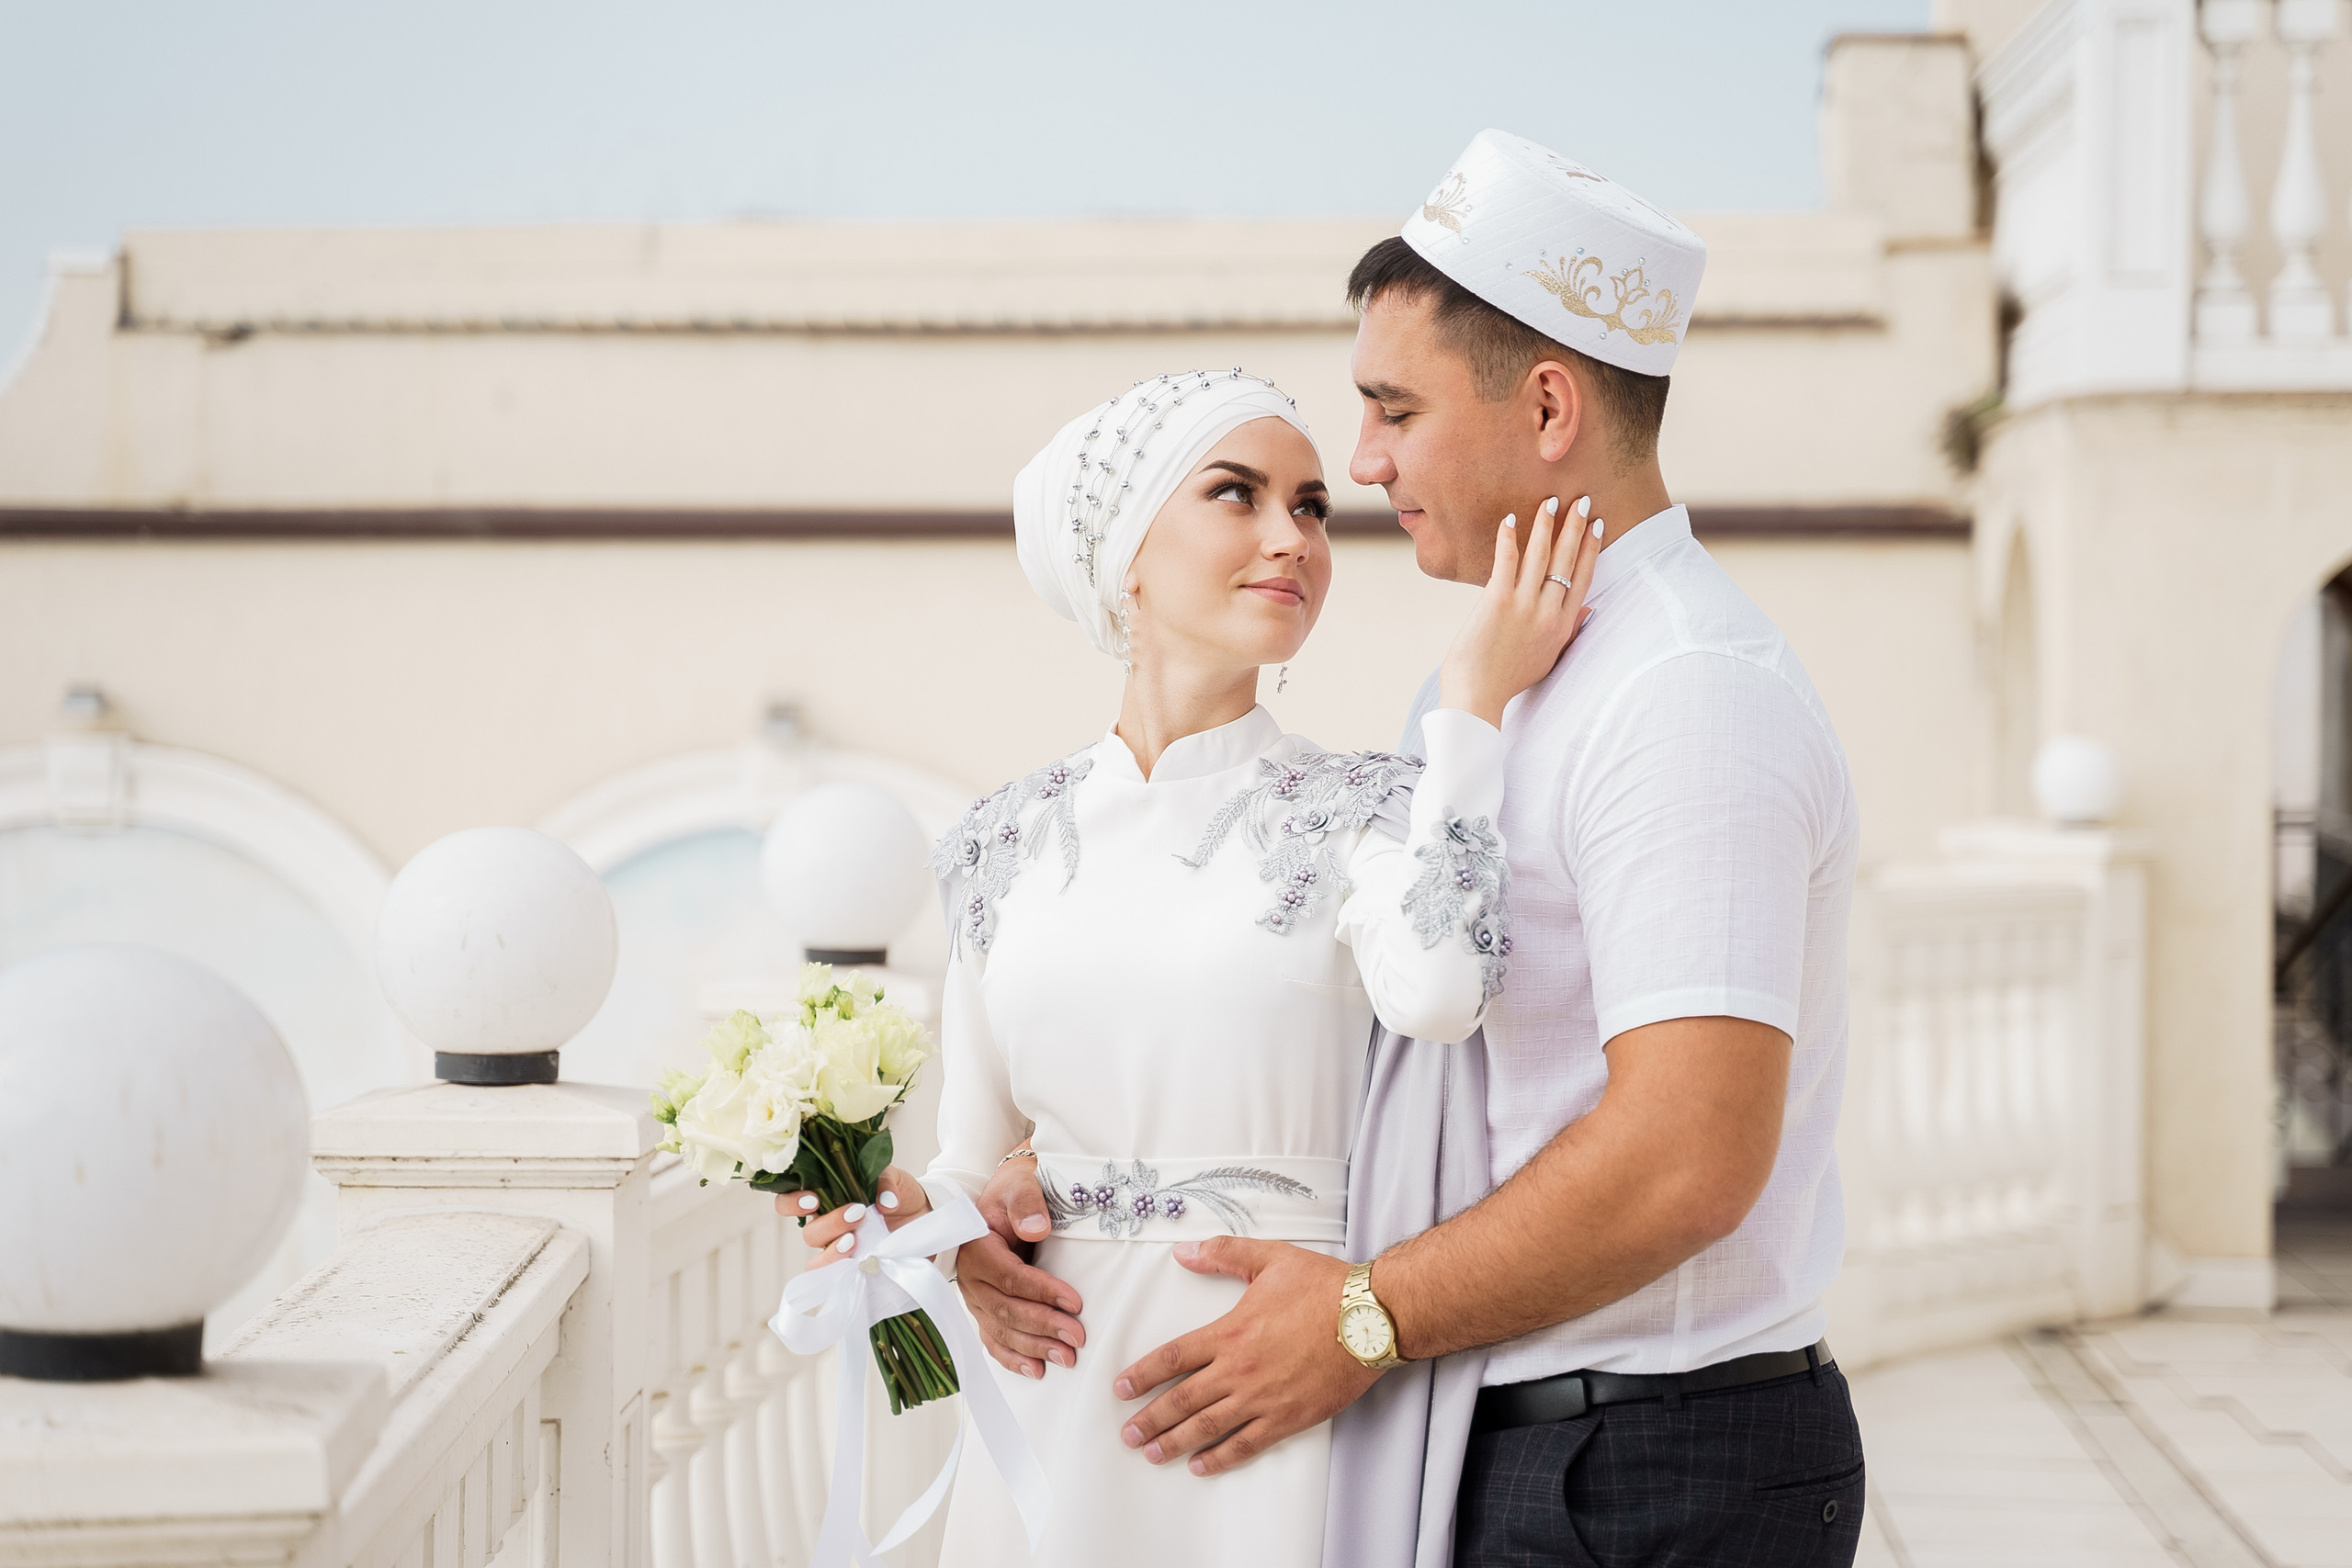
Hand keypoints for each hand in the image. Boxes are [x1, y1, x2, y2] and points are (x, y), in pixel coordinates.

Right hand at [776, 1165, 929, 1268]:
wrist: (923, 1215)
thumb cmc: (900, 1192)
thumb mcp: (895, 1178)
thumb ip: (885, 1181)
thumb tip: (885, 1201)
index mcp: (827, 1196)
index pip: (790, 1198)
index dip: (791, 1201)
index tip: (813, 1199)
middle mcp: (827, 1223)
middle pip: (808, 1231)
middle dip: (828, 1224)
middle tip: (855, 1213)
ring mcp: (839, 1248)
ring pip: (818, 1258)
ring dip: (834, 1251)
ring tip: (855, 1241)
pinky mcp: (853, 1267)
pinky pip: (834, 1277)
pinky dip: (841, 1271)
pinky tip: (858, 1261)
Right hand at [959, 1153, 1085, 1378]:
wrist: (1002, 1198)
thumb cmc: (1015, 1190)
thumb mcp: (1020, 1184)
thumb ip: (1027, 1203)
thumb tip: (1037, 1229)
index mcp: (976, 1247)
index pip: (1010, 1277)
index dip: (1042, 1292)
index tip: (1075, 1303)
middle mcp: (970, 1277)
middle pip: (1006, 1309)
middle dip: (1043, 1326)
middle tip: (1078, 1337)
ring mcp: (974, 1297)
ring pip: (1000, 1330)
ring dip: (1033, 1347)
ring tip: (1067, 1357)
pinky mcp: (983, 1309)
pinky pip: (993, 1339)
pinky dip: (1013, 1358)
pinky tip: (1036, 1370)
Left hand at [1114, 1239, 1380, 1475]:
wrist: (1371, 1318)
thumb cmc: (1324, 1287)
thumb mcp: (1269, 1258)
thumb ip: (1222, 1254)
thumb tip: (1183, 1253)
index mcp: (1230, 1331)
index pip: (1173, 1358)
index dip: (1143, 1375)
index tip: (1120, 1390)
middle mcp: (1240, 1369)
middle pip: (1182, 1399)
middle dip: (1150, 1419)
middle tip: (1128, 1434)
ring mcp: (1263, 1397)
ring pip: (1208, 1426)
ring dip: (1176, 1441)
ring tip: (1152, 1453)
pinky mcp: (1288, 1417)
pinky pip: (1247, 1443)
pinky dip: (1221, 1457)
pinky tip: (1201, 1465)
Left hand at [1439, 494, 1600, 726]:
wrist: (1479, 696)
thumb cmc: (1509, 679)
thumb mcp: (1549, 658)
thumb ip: (1570, 631)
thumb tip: (1589, 609)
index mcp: (1562, 625)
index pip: (1583, 578)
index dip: (1591, 549)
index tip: (1597, 525)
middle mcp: (1548, 612)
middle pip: (1567, 561)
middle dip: (1575, 528)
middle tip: (1581, 500)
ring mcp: (1523, 606)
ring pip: (1541, 556)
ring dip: (1546, 525)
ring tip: (1551, 502)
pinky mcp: (1497, 602)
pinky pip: (1506, 562)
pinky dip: (1509, 539)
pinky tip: (1510, 519)